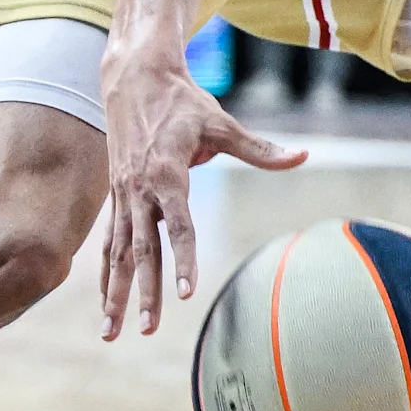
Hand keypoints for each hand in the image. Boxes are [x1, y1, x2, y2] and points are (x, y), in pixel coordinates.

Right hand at [96, 37, 307, 340]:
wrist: (134, 77)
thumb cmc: (182, 101)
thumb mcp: (222, 121)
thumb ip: (260, 148)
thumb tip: (304, 155)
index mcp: (166, 172)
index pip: (179, 226)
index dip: (184, 260)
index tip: (187, 293)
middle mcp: (139, 189)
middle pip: (142, 250)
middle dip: (144, 292)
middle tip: (148, 329)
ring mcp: (123, 195)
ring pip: (117, 254)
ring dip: (115, 295)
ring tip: (110, 333)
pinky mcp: (116, 198)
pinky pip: (108, 244)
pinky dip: (105, 276)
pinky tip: (106, 305)